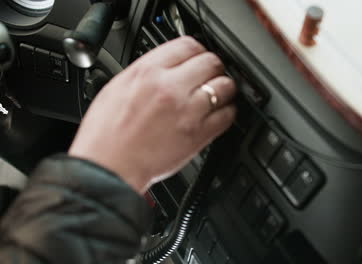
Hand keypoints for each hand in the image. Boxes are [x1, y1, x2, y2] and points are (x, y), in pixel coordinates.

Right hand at [69, 37, 236, 192]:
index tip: (198, 57)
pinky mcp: (199, 134)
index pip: (188, 44)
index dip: (197, 50)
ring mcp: (188, 111)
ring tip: (218, 95)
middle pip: (211, 61)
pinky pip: (228, 115)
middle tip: (210, 75)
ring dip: (224, 89)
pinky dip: (227, 112)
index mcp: (148, 71)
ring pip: (225, 86)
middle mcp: (170, 87)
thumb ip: (147, 71)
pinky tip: (218, 114)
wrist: (108, 168)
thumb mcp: (117, 87)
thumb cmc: (106, 133)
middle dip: (213, 67)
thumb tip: (167, 64)